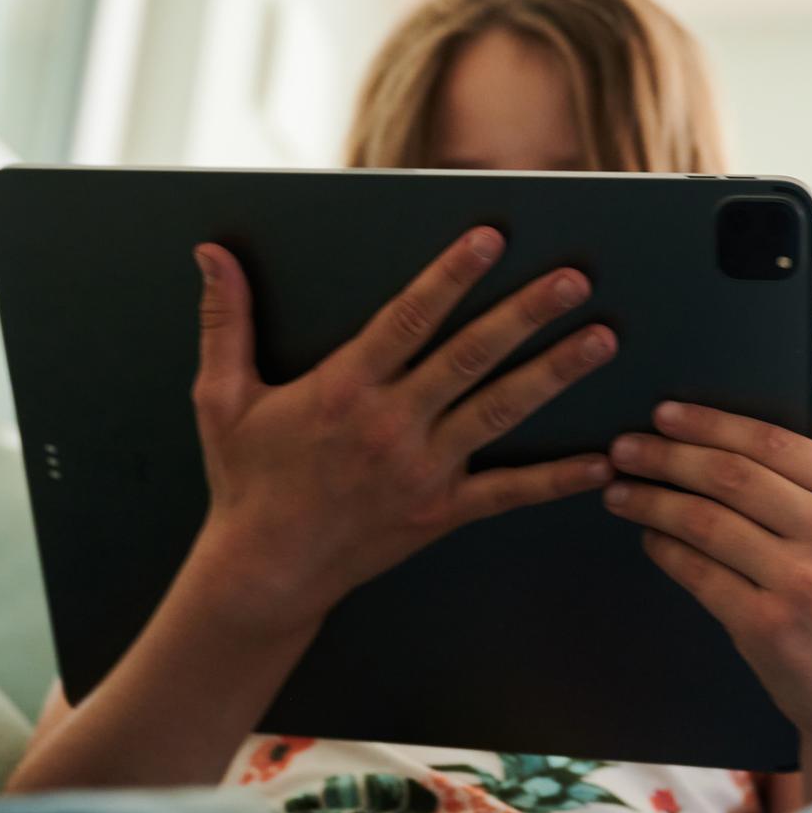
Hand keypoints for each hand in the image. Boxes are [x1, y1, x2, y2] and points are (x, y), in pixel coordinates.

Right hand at [188, 227, 617, 634]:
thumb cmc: (246, 481)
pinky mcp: (441, 512)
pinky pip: (507, 493)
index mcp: (343, 388)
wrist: (264, 574)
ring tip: (601, 339)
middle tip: (575, 279)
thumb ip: (225, 322)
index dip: (451, 274)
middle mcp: (390, 425)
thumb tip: (210, 253)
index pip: (409, 318)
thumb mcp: (222, 398)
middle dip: (525, 314)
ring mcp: (422, 470)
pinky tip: (600, 460)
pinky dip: (556, 479)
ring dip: (554, 374)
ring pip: (499, 411)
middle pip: (470, 357)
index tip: (492, 238)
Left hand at [601, 373, 811, 795]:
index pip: (774, 442)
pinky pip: (697, 573)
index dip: (711, 423)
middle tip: (623, 446)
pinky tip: (646, 536)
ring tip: (619, 488)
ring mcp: (805, 583)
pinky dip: (664, 550)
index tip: (665, 412)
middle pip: (732, 476)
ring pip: (706, 521)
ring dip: (652, 500)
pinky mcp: (768, 627)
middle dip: (667, 455)